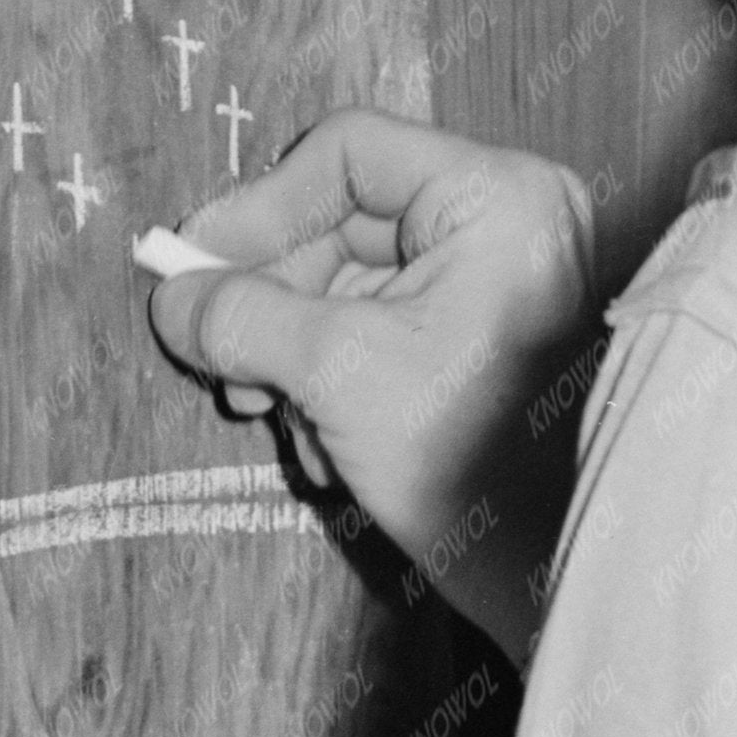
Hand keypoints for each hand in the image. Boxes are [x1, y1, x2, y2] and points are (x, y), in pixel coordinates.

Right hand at [145, 111, 599, 666]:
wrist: (565, 580)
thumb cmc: (481, 465)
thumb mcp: (341, 374)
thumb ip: (246, 319)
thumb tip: (171, 296)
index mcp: (495, 198)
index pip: (349, 156)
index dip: (258, 209)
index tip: (191, 267)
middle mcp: (502, 224)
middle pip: (341, 224)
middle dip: (273, 303)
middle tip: (222, 369)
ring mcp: (493, 287)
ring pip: (350, 287)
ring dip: (295, 356)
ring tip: (277, 419)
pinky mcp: (477, 348)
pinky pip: (380, 333)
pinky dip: (334, 383)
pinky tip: (324, 449)